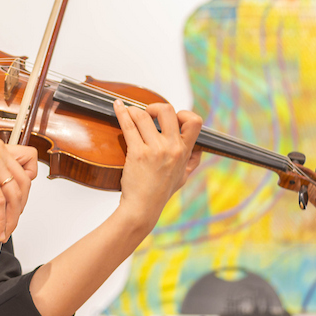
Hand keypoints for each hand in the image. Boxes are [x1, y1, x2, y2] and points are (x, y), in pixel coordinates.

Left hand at [112, 99, 202, 229]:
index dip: (183, 113)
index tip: (172, 117)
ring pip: (144, 116)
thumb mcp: (183, 177)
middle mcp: (172, 148)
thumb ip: (192, 161)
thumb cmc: (161, 192)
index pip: (195, 121)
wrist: (143, 208)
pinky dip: (121, 113)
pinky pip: (129, 126)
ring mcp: (154, 150)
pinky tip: (117, 107)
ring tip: (130, 114)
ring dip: (134, 111)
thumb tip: (198, 148)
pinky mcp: (137, 153)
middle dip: (155, 107)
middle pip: (167, 111)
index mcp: (184, 151)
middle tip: (147, 114)